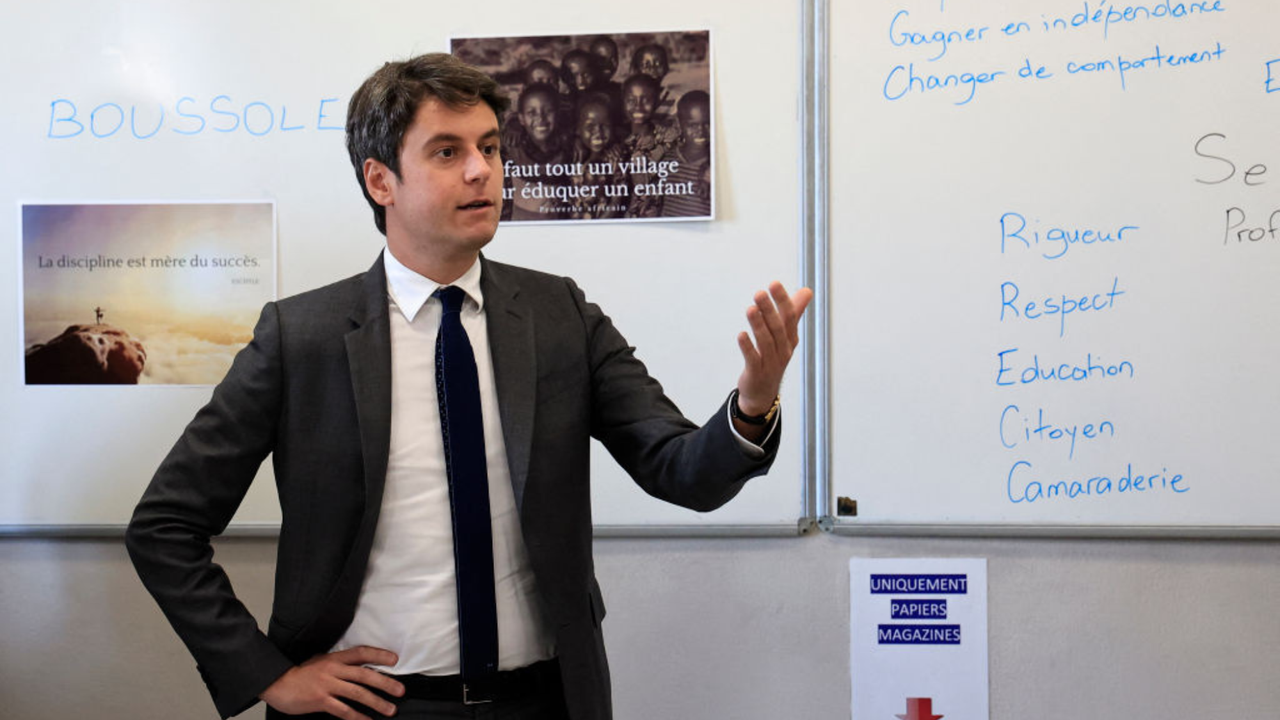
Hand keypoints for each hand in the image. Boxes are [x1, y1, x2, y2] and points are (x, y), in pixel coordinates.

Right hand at [259, 646, 403, 719]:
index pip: (361, 653)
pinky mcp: (321, 701)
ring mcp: (327, 686)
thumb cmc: (301, 674)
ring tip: (390, 709)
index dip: (379, 655)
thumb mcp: (321, 662)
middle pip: (364, 675)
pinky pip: (343, 710)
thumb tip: (360, 666)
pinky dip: (357, 717)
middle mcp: (333, 670)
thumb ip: (339, 664)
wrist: (278, 684)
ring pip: (357, 693)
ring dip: (376, 702)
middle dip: (385, 683)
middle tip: (401, 690)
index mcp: (335, 659)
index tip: (395, 660)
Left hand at [736, 281, 812, 417]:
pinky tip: (741, 335)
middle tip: (759, 293)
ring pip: (766, 342)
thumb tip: (807, 291)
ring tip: (750, 309)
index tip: (774, 284)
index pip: (789, 317)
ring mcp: (771, 362)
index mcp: (790, 339)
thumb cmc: (774, 357)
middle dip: (769, 310)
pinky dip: (748, 347)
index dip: (782, 300)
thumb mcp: (786, 335)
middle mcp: (783, 350)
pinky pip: (753, 359)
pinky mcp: (757, 373)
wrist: (762, 392)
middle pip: (778, 328)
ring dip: (758, 325)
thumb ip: (794, 312)